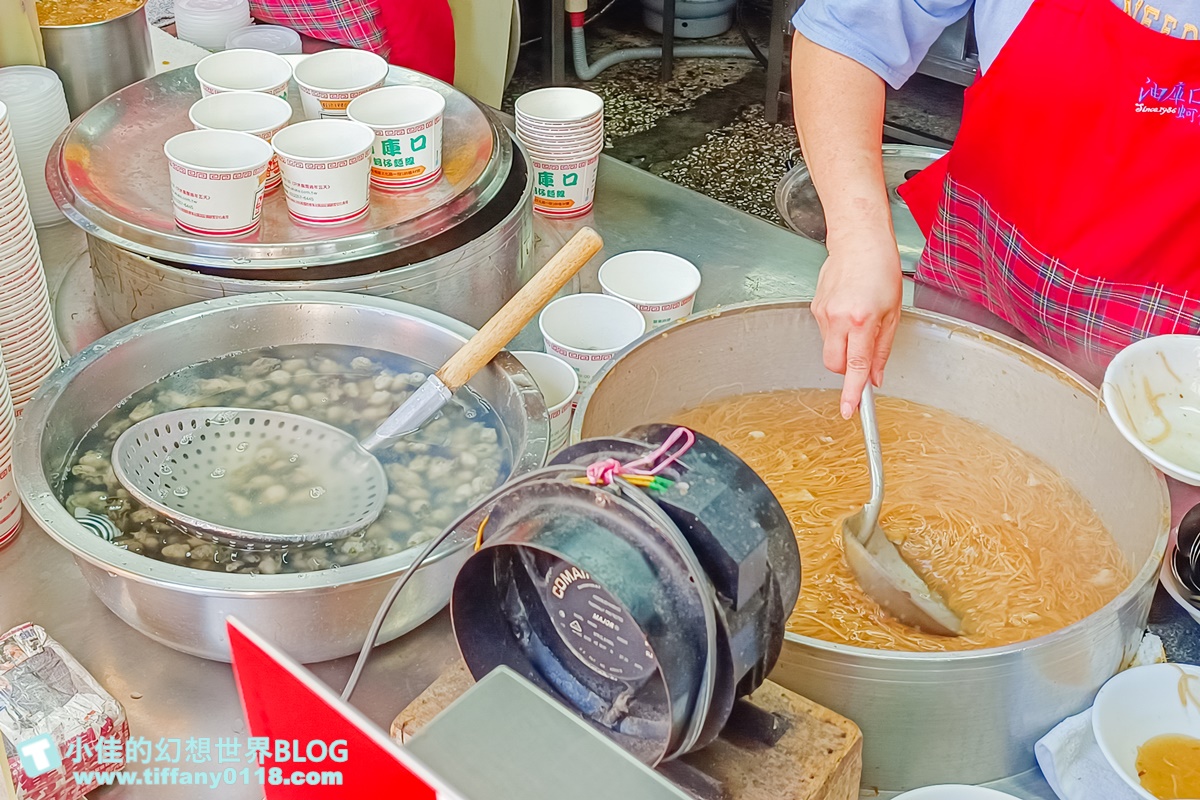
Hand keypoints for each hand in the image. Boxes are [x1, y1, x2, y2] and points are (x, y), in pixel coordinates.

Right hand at [811, 232, 902, 418]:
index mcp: (861, 320)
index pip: (856, 366)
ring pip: (830, 350)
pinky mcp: (815, 308)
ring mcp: (823, 314)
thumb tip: (877, 377)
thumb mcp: (892, 312)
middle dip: (847, 370)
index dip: (852, 392)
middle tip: (863, 355)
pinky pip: (826, 333)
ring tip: (859, 321)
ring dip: (844, 348)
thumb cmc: (880, 270)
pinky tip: (849, 311)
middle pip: (834, 365)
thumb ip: (883, 349)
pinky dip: (838, 333)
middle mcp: (838, 319)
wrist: (858, 242)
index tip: (849, 410)